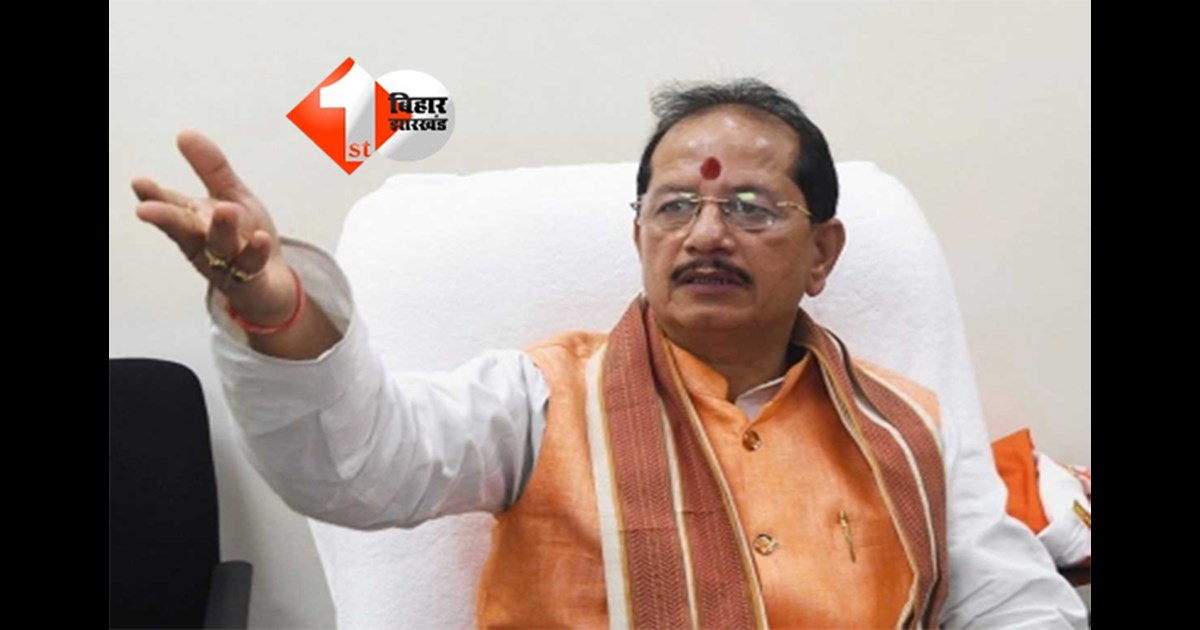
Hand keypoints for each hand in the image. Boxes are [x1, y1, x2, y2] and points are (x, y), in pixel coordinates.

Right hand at [133, 130, 295, 324]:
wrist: (272, 282)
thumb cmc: (245, 236)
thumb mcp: (231, 196)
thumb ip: (211, 168)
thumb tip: (184, 133)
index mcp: (194, 220)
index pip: (170, 205)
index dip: (153, 196)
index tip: (139, 183)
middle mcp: (203, 242)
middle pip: (183, 230)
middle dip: (166, 219)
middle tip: (146, 210)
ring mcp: (224, 263)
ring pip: (219, 247)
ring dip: (221, 230)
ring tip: (225, 210)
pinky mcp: (248, 280)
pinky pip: (250, 265)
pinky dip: (255, 252)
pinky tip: (261, 238)